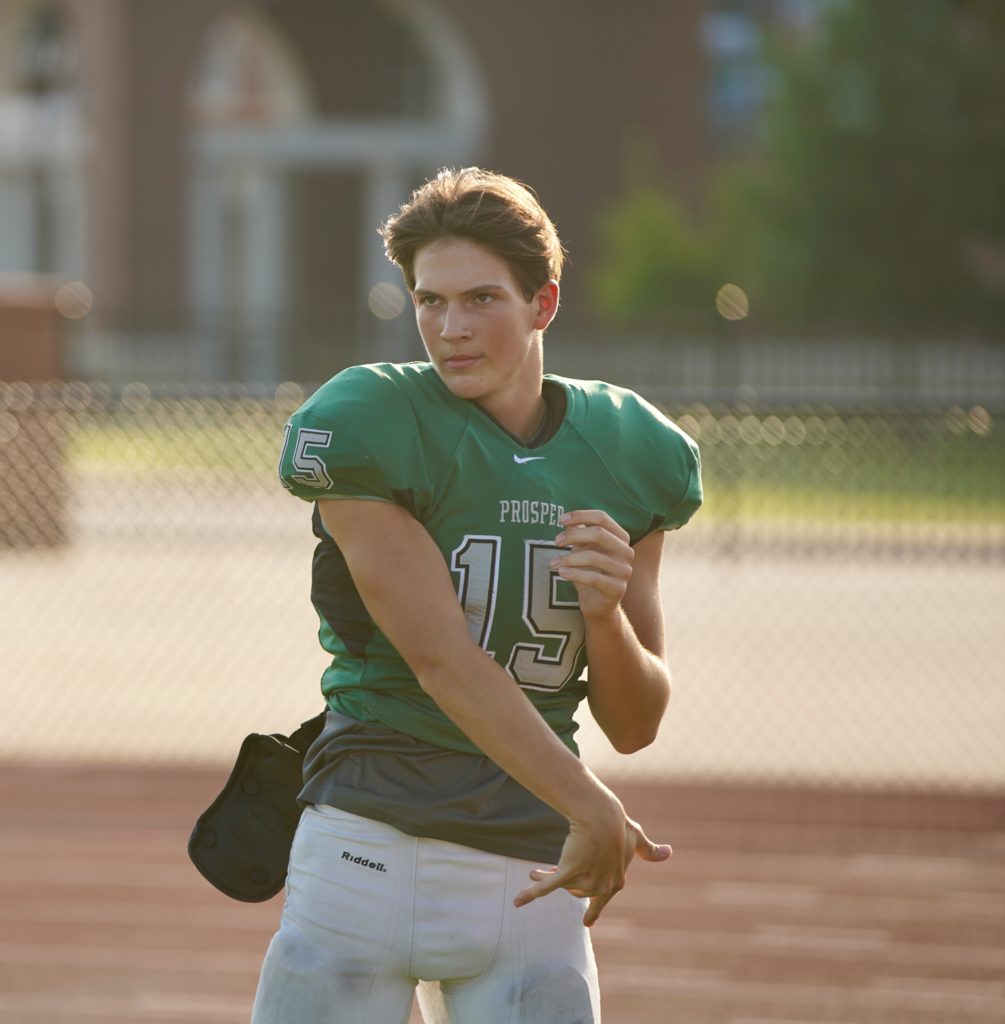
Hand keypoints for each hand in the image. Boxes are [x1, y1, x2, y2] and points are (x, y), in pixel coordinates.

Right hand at [513, 798, 671, 926]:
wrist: (602, 816)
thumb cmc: (619, 826)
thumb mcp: (636, 838)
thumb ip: (648, 850)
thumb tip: (669, 853)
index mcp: (617, 881)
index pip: (602, 898)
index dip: (594, 909)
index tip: (588, 921)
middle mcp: (602, 886)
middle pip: (577, 889)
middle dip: (564, 881)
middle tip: (547, 872)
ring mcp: (585, 881)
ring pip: (562, 885)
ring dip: (546, 879)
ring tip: (534, 871)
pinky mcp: (568, 873)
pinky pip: (547, 887)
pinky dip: (531, 894)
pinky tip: (517, 901)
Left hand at [551, 510, 633, 621]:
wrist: (598, 604)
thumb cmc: (590, 572)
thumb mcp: (584, 549)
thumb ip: (579, 533)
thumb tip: (568, 520)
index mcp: (621, 537)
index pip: (602, 518)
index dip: (580, 515)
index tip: (560, 520)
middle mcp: (626, 552)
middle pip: (599, 533)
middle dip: (574, 535)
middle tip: (556, 541)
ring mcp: (624, 571)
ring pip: (594, 557)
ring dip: (569, 558)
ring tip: (554, 563)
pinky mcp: (617, 589)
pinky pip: (593, 578)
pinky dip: (574, 574)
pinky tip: (561, 572)